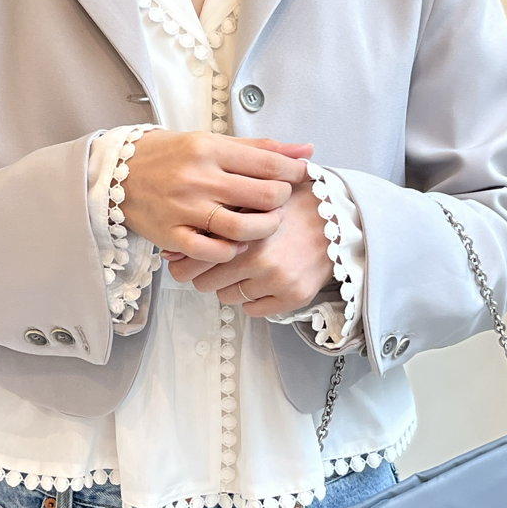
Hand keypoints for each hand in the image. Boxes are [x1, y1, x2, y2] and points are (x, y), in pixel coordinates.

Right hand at [120, 130, 313, 262]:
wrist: (118, 172)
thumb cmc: (170, 156)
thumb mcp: (212, 142)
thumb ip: (260, 148)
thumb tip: (306, 150)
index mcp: (210, 149)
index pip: (268, 163)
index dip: (294, 172)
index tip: (303, 176)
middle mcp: (198, 178)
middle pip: (263, 196)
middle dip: (282, 201)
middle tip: (280, 202)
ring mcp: (184, 209)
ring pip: (242, 228)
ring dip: (264, 229)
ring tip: (266, 224)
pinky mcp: (172, 235)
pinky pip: (212, 252)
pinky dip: (232, 251)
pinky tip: (237, 244)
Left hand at [168, 182, 333, 316]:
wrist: (339, 216)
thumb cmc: (291, 202)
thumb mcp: (250, 197)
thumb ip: (213, 218)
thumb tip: (167, 252)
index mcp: (243, 231)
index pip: (193, 261)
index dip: (186, 261)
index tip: (187, 259)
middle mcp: (257, 259)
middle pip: (205, 283)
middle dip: (208, 272)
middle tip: (221, 260)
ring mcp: (276, 280)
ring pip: (227, 298)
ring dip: (231, 285)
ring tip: (246, 266)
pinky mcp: (292, 296)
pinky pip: (253, 310)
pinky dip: (254, 298)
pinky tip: (263, 279)